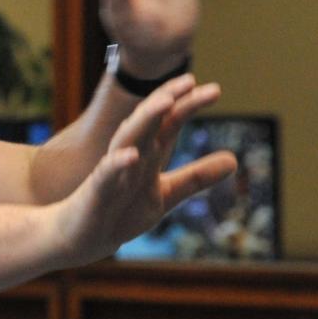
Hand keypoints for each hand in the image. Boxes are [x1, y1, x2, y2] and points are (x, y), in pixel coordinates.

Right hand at [51, 74, 235, 266]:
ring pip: (128, 137)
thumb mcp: (165, 194)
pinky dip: (118, 163)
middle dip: (167, 99)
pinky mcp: (96, 192)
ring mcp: (112, 171)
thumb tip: (234, 160)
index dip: (187, 105)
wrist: (82, 238)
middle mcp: (130, 155)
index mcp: (148, 154)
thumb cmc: (121, 211)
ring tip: (166, 101)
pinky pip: (106, 174)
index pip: (168, 122)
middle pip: (148, 120)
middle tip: (190, 81)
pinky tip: (132, 155)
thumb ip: (196, 177)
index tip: (213, 90)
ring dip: (145, 118)